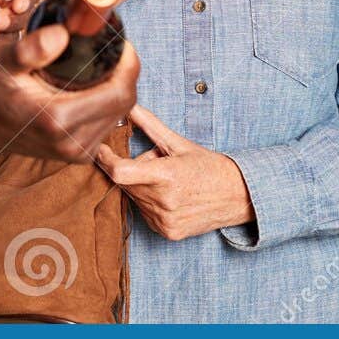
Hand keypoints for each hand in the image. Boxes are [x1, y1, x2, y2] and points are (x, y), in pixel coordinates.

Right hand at [0, 25, 138, 161]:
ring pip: (119, 113)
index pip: (118, 92)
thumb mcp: (1, 59)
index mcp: (58, 119)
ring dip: (117, 85)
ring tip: (102, 61)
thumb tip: (63, 34)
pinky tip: (94, 83)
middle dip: (125, 71)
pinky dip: (107, 100)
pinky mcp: (79, 155)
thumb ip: (31, 48)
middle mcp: (72, 142)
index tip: (120, 39)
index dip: (128, 63)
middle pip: (124, 102)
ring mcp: (77, 152)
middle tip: (112, 45)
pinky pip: (107, 122)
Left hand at [95, 105, 253, 239]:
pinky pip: (144, 213)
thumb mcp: (179, 143)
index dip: (105, 160)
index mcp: (166, 175)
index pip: (119, 172)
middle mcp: (164, 201)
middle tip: (152, 162)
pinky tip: (169, 196)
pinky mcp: (167, 232)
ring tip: (166, 180)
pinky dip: (149, 202)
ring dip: (140, 186)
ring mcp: (165, 220)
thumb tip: (128, 106)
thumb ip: (149, 125)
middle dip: (130, 169)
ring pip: (133, 198)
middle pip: (125, 183)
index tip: (99, 149)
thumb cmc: (209, 167)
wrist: (238, 197)